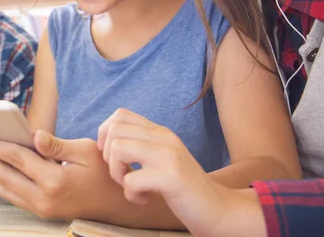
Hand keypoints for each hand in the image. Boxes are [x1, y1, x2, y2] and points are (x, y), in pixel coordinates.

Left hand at [0, 130, 132, 221]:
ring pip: (6, 190)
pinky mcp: (43, 212)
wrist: (117, 204)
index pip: (17, 159)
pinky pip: (15, 198)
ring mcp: (43, 209)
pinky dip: (0, 185)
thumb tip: (34, 134)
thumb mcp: (86, 150)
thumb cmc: (105, 172)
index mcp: (55, 180)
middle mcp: (45, 198)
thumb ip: (56, 144)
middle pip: (5, 176)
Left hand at [98, 109, 265, 235]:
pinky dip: (131, 195)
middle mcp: (164, 138)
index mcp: (160, 132)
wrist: (219, 209)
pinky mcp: (171, 177)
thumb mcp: (162, 158)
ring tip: (132, 187)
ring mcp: (168, 155)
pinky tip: (145, 200)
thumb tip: (104, 143)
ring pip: (118, 149)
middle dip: (108, 157)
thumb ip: (141, 146)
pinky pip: (130, 180)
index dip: (105, 135)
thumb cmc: (183, 188)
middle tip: (123, 175)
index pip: (120, 115)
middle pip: (114, 130)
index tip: (112, 158)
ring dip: (117, 174)